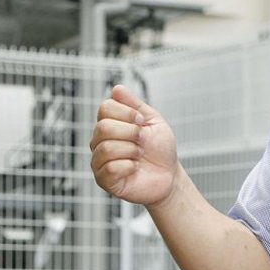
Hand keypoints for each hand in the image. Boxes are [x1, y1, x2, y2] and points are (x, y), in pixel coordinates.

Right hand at [89, 84, 180, 205]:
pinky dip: (129, 167)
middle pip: (103, 127)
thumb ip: (135, 105)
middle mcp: (99, 141)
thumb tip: (117, 88)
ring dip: (131, 151)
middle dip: (131, 133)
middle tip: (143, 141)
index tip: (142, 122)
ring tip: (139, 156)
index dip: (127, 113)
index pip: (105, 108)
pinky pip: (110, 168)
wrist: (169, 176)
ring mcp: (99, 160)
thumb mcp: (153, 121)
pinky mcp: (104, 180)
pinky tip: (135, 168)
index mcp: (109, 124)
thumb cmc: (160, 149)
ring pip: (106, 148)